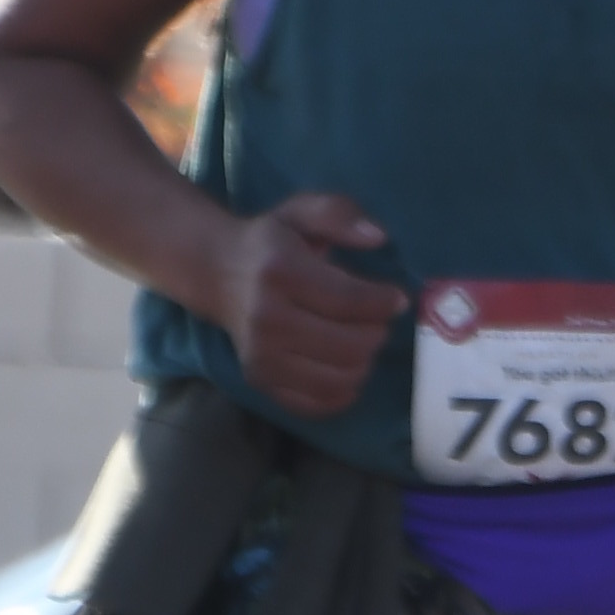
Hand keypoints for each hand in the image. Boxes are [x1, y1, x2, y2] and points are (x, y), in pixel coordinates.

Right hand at [215, 189, 398, 419]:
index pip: (349, 301)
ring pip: (340, 379)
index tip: (396, 298)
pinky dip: (343, 391)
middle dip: (377, 332)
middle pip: (350, 345)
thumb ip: (341, 213)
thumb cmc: (270, 241)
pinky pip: (318, 403)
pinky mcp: (261, 382)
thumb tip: (379, 238)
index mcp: (280, 273)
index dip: (384, 303)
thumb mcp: (302, 211)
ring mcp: (261, 357)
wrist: (217, 272)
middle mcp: (267, 320)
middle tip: (377, 319)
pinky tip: (345, 367)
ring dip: (364, 362)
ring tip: (361, 339)